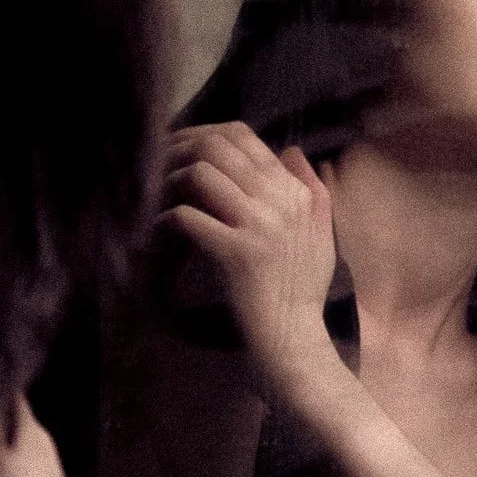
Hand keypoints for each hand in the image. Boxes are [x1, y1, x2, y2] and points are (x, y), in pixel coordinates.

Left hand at [157, 123, 338, 402]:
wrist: (295, 341)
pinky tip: (158, 231)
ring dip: (171, 181)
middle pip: (219, 147)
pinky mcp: (236, 255)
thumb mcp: (321, 235)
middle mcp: (281, 204)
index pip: (245, 138)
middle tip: (155, 165)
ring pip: (202, 173)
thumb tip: (292, 150)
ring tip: (156, 196)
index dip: (203, 135)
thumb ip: (313, 190)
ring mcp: (259, 228)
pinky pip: (188, 217)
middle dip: (179, 149)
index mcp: (297, 194)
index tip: (178, 149)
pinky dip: (166, 219)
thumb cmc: (302, 293)